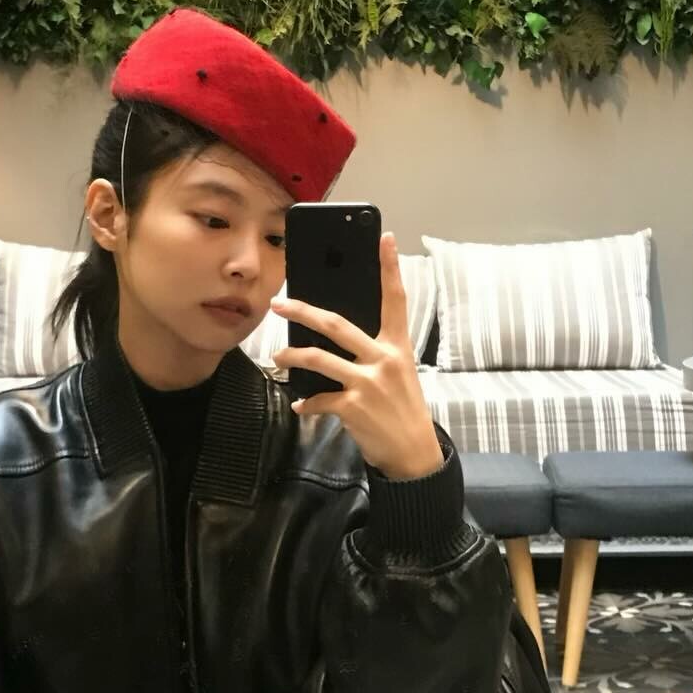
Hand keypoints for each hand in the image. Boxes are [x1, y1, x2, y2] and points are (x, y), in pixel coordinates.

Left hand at [270, 233, 444, 479]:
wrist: (414, 453)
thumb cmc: (403, 410)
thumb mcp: (399, 375)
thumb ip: (374, 354)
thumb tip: (336, 340)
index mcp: (398, 347)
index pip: (396, 300)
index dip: (390, 268)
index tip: (385, 238)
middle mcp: (384, 359)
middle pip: (337, 324)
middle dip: (303, 311)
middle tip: (279, 304)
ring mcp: (368, 383)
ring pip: (319, 359)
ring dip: (292, 356)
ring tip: (279, 356)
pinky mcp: (354, 407)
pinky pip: (319, 399)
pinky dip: (307, 403)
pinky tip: (301, 406)